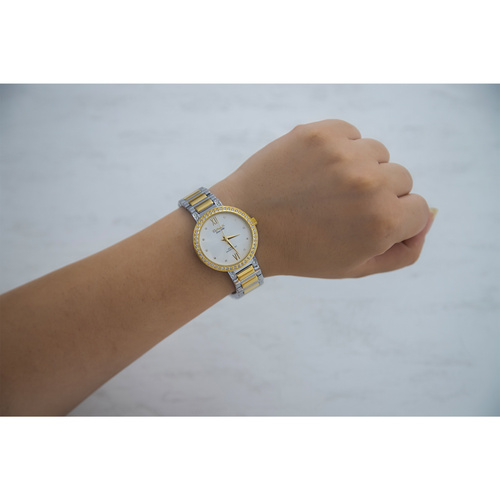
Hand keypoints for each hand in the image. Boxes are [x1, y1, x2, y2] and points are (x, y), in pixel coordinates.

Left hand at [211, 119, 433, 278]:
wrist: (244, 228)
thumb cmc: (301, 252)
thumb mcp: (356, 267)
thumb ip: (404, 250)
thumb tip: (430, 216)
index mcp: (382, 222)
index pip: (418, 209)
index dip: (393, 220)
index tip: (366, 224)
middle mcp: (368, 184)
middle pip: (401, 178)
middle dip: (379, 194)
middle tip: (340, 209)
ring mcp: (343, 153)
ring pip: (377, 153)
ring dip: (360, 169)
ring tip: (325, 189)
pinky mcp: (320, 132)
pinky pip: (351, 134)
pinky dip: (340, 149)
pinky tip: (315, 170)